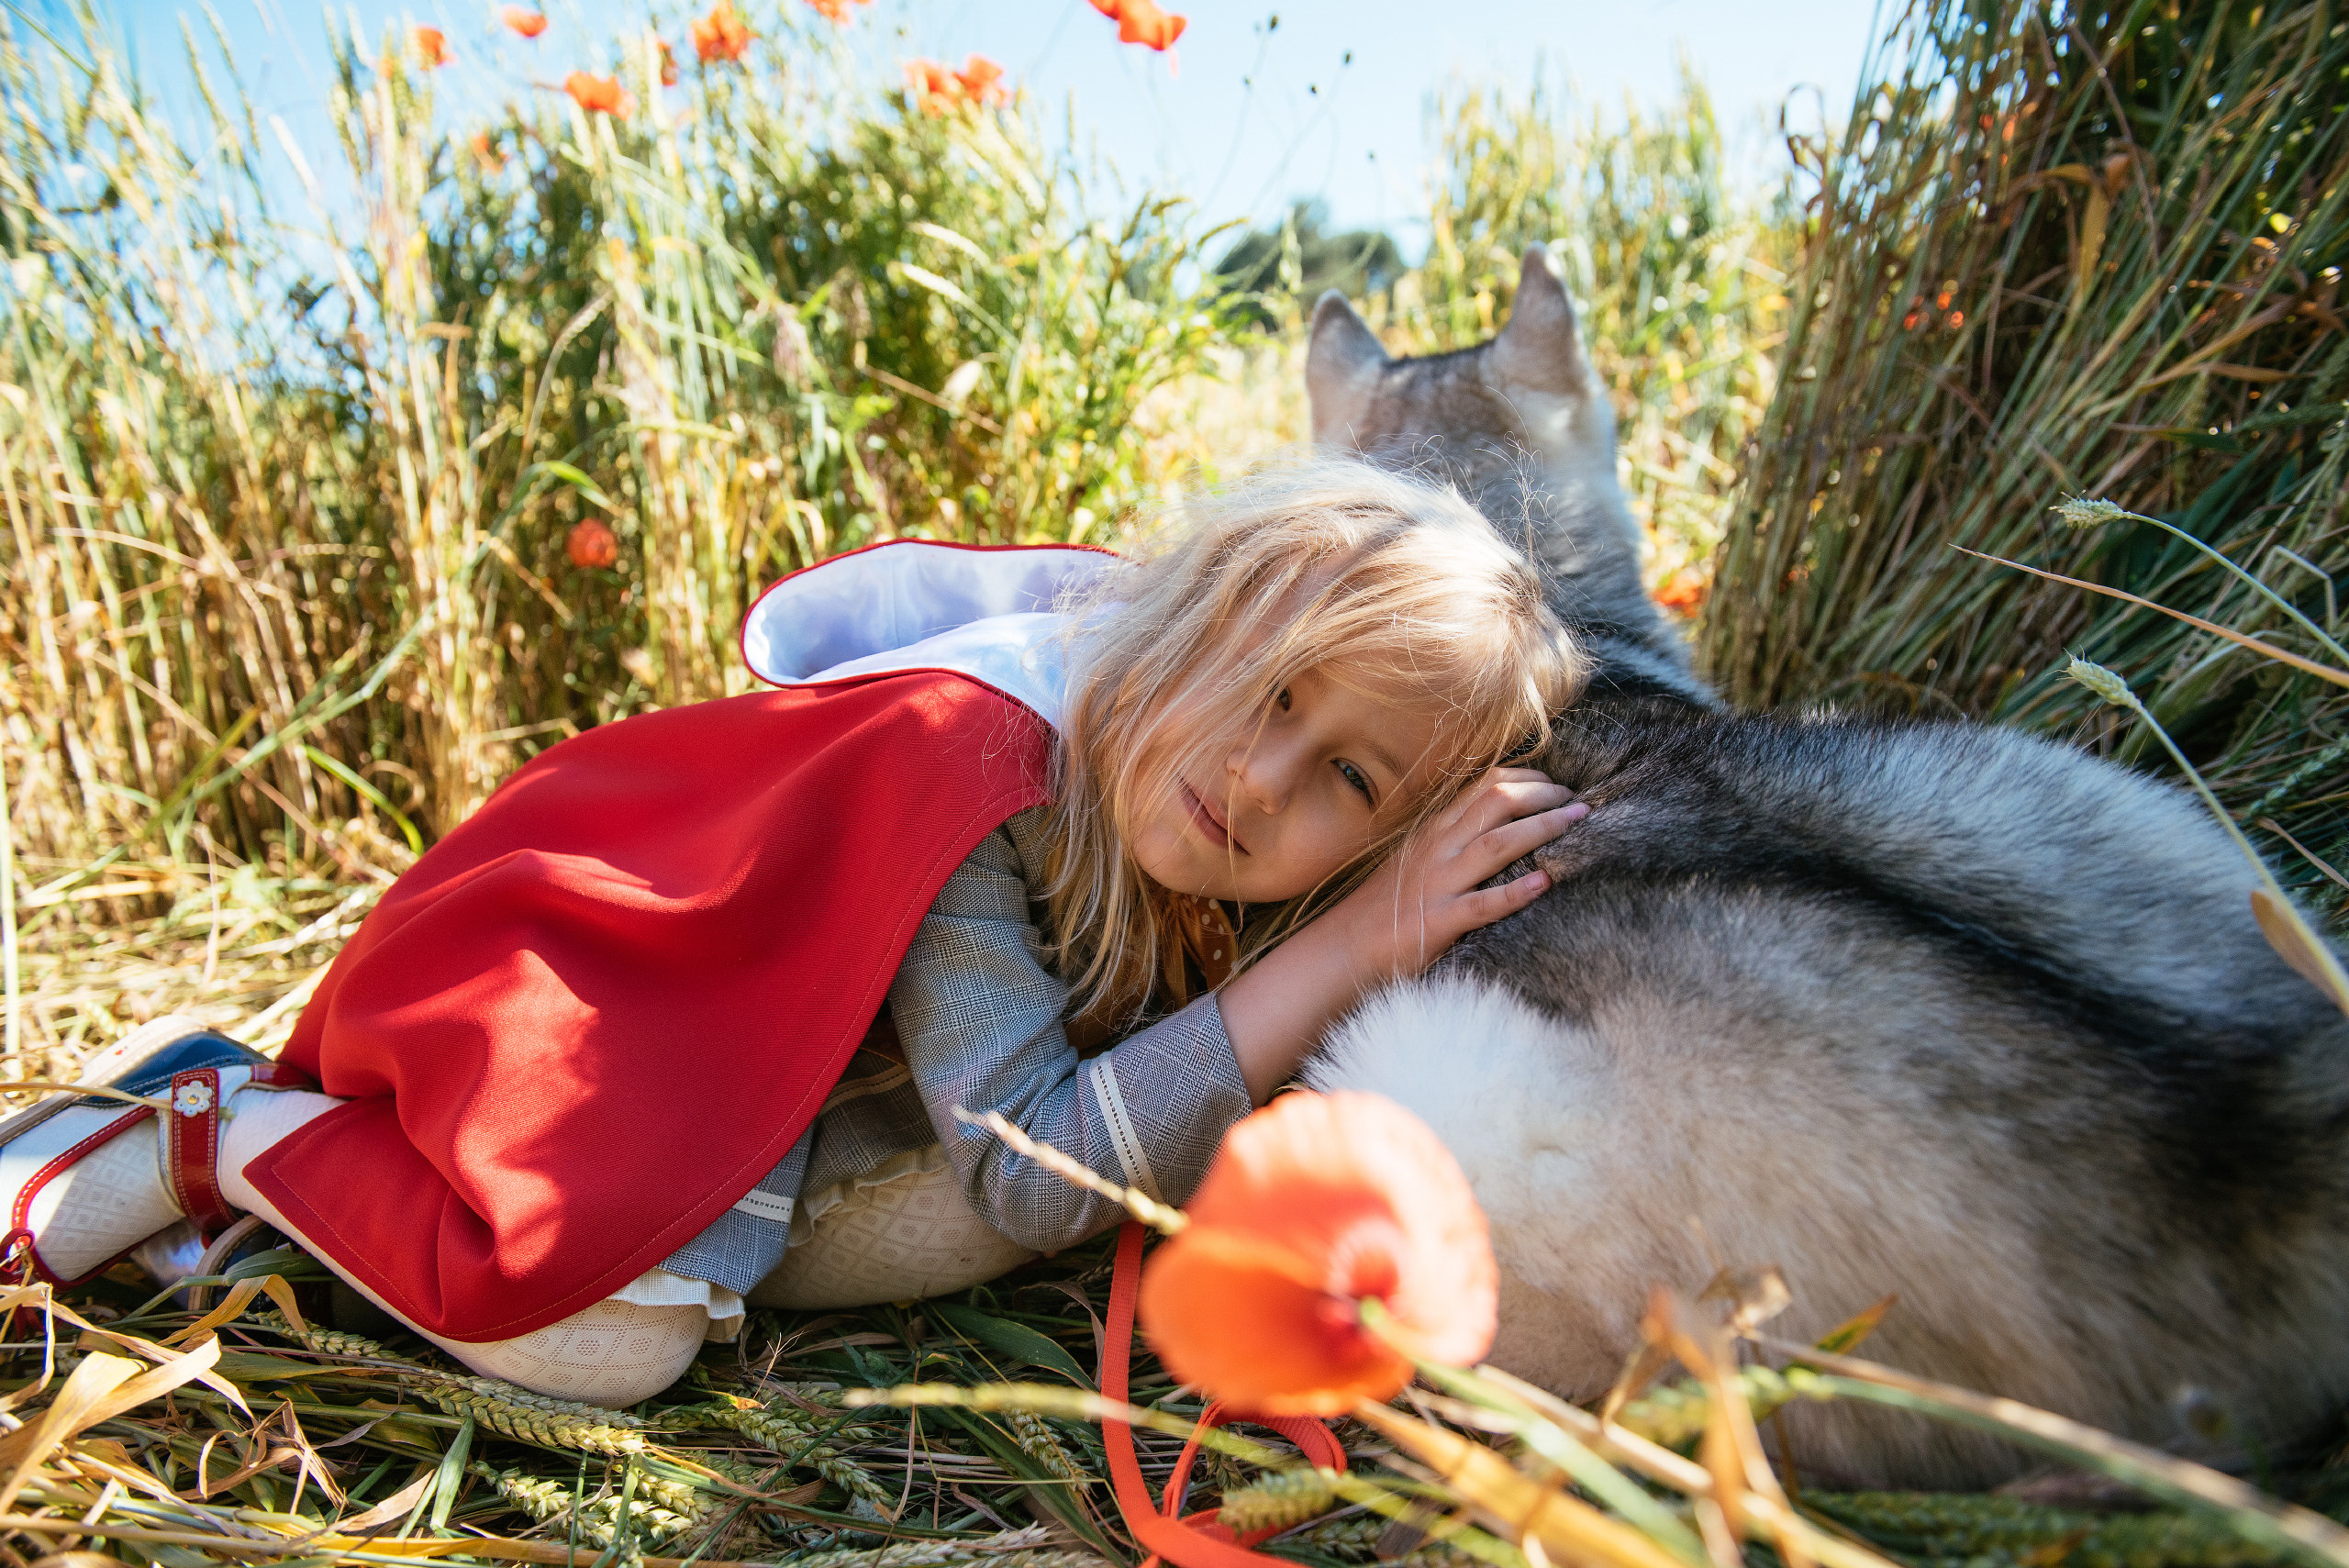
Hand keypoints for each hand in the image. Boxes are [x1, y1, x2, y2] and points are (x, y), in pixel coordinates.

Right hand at [1337, 767, 1585, 980]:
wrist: (1341, 948)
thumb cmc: (1384, 907)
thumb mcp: (1418, 859)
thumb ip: (1453, 840)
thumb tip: (1497, 826)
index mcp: (1436, 830)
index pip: (1487, 785)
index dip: (1530, 779)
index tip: (1558, 785)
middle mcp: (1439, 848)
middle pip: (1498, 803)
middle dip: (1545, 796)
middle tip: (1580, 802)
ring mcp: (1439, 883)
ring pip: (1497, 844)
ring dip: (1543, 829)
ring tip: (1578, 822)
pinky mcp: (1439, 921)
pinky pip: (1483, 904)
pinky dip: (1517, 892)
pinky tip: (1546, 882)